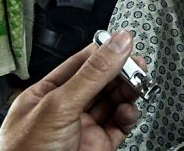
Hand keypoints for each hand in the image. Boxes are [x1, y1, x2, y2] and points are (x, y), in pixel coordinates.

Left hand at [0, 30, 142, 150]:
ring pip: (112, 103)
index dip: (103, 53)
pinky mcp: (97, 148)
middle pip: (99, 82)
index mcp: (44, 96)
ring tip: (138, 88)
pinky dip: (128, 116)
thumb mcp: (60, 105)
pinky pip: (118, 126)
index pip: (79, 64)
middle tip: (138, 67)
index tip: (125, 43)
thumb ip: (92, 73)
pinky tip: (130, 111)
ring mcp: (81, 130)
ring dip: (127, 93)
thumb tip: (118, 43)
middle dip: (120, 73)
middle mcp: (63, 111)